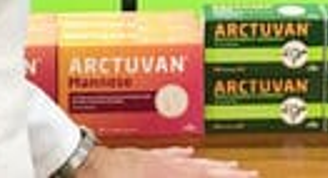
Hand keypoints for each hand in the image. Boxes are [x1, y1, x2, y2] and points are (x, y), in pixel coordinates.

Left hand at [79, 144, 257, 175]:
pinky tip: (189, 152)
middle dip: (228, 172)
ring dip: (211, 164)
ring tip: (230, 165)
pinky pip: (166, 155)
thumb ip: (173, 169)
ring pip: (189, 162)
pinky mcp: (138, 157)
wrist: (77, 164)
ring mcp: (151, 160)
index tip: (250, 177)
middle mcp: (163, 166)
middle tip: (250, 173)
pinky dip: (181, 155)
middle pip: (203, 170)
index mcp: (165, 176)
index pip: (205, 177)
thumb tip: (191, 166)